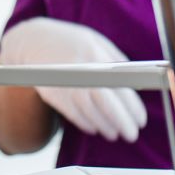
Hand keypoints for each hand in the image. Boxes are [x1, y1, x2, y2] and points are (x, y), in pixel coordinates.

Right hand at [0, 17, 147, 142]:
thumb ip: (115, 59)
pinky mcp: (53, 94)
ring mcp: (65, 83)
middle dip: (122, 122)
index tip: (140, 119)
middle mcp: (80, 69)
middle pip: (106, 103)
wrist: (33, 40)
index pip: (120, 85)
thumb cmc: (70, 40)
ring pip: (90, 112)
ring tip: (114, 133)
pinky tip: (96, 128)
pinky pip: (73, 114)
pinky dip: (86, 123)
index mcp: (95, 54)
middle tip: (132, 134)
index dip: (132, 106)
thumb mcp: (95, 40)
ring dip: (105, 126)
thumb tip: (133, 82)